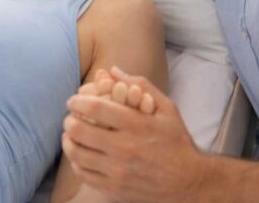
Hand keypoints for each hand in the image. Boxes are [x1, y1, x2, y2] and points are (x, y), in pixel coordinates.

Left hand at [62, 67, 208, 202]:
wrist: (190, 182)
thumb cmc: (176, 141)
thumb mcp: (166, 108)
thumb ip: (139, 85)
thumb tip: (111, 70)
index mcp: (137, 124)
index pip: (95, 108)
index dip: (77, 101)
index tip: (73, 101)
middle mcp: (125, 147)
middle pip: (79, 129)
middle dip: (69, 120)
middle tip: (71, 118)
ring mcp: (118, 171)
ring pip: (76, 153)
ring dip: (68, 140)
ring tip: (70, 135)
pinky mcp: (115, 188)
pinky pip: (83, 173)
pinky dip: (76, 161)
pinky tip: (80, 154)